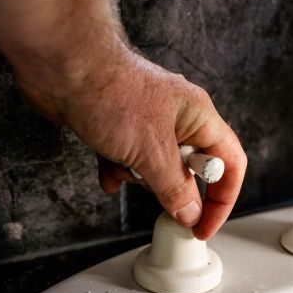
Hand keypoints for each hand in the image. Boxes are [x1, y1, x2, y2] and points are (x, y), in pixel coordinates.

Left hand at [16, 46, 245, 240]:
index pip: (229, 163)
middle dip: (170, 187)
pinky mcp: (122, 124)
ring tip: (123, 166)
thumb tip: (190, 213)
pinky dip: (119, 169)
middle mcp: (179, 117)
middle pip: (191, 169)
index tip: (204, 226)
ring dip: (139, 177)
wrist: (63, 66)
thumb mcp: (151, 153)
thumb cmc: (111, 92)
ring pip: (157, 167)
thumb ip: (175, 189)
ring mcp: (149, 120)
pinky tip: (107, 172)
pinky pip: (130, 159)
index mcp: (199, 116)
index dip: (222, 199)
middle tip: (155, 194)